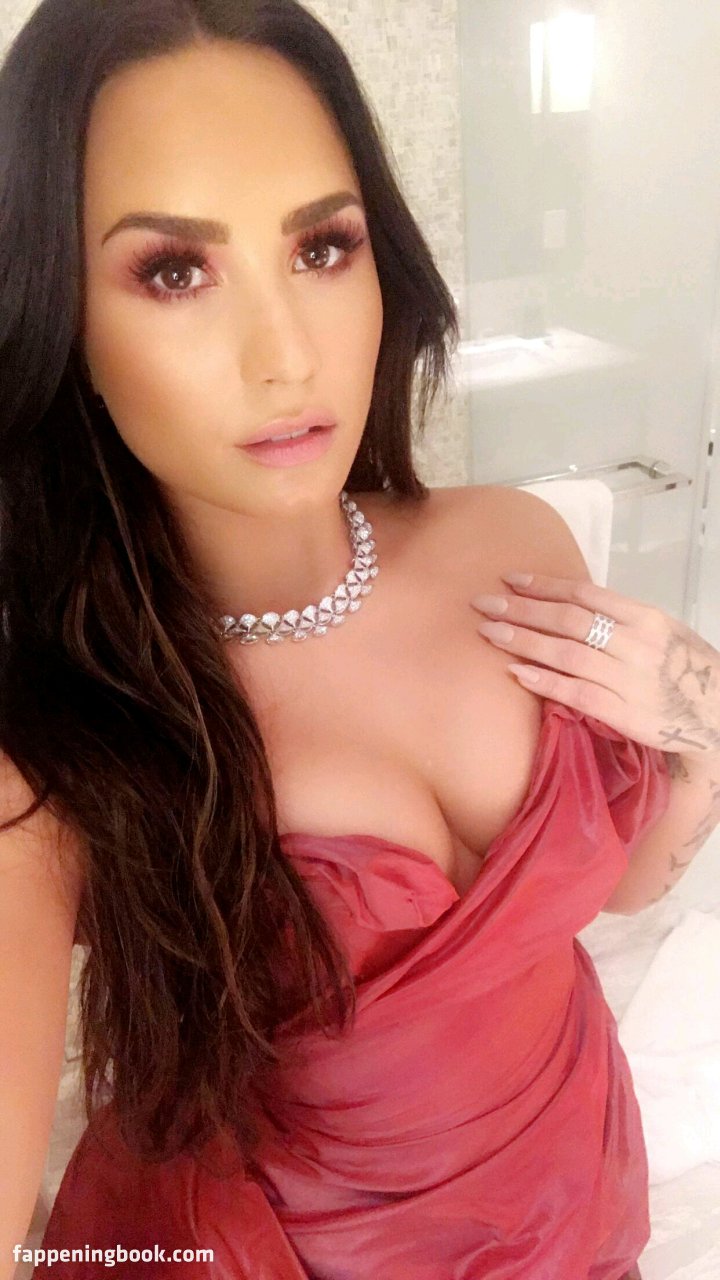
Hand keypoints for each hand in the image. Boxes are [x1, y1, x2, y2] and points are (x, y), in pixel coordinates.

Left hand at [470, 571, 719, 761]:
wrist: (719, 716)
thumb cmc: (685, 671)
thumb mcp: (663, 632)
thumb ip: (621, 619)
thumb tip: (569, 603)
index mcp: (647, 617)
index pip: (586, 594)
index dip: (545, 585)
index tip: (510, 579)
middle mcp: (637, 644)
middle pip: (569, 620)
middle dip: (522, 609)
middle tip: (484, 603)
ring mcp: (629, 679)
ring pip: (567, 654)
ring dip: (523, 641)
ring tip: (489, 632)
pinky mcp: (624, 714)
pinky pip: (576, 694)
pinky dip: (545, 682)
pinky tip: (516, 673)